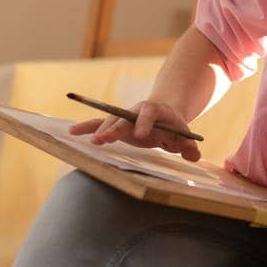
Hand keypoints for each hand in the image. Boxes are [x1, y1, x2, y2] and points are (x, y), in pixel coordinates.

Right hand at [66, 100, 200, 161]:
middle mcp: (137, 111)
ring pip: (110, 121)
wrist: (165, 117)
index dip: (144, 121)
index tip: (139, 135)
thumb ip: (190, 146)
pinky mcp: (116, 125)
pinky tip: (73, 132)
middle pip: (125, 116)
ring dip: (99, 130)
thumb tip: (193, 155)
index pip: (150, 112)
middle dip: (115, 128)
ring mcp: (125, 117)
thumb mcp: (185, 137)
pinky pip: (100, 125)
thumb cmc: (176, 130)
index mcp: (157, 110)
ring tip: (90, 141)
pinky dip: (87, 128)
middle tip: (105, 140)